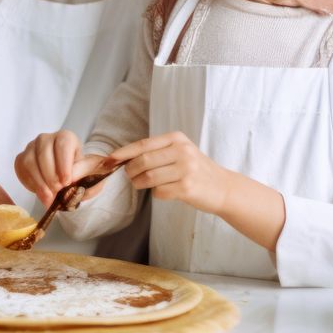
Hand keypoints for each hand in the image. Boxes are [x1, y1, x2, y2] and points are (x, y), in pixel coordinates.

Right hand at [14, 130, 106, 207]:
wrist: (68, 179)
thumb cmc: (80, 173)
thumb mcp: (90, 172)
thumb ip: (83, 170)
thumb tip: (73, 176)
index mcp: (66, 137)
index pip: (63, 145)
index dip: (64, 164)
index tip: (66, 182)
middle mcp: (47, 139)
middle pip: (44, 153)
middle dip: (50, 176)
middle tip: (57, 191)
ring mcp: (31, 147)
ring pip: (30, 161)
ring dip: (39, 182)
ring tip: (49, 197)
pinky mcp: (21, 158)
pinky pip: (22, 169)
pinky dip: (31, 183)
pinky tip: (41, 192)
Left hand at [110, 131, 230, 214]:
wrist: (222, 187)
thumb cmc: (196, 170)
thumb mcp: (180, 152)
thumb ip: (157, 152)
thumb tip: (124, 158)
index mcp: (177, 139)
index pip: (143, 144)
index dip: (124, 152)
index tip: (110, 159)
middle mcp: (182, 151)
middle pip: (143, 161)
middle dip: (131, 171)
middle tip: (130, 176)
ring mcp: (186, 169)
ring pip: (149, 177)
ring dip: (140, 184)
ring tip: (141, 184)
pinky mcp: (187, 188)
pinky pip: (159, 192)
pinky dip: (156, 194)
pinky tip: (163, 191)